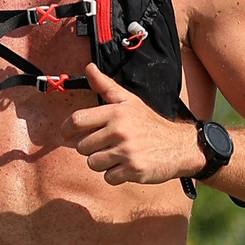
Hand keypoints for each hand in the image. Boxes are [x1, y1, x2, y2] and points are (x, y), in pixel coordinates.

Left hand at [68, 65, 206, 184]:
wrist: (179, 146)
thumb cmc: (149, 124)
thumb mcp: (129, 101)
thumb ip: (105, 86)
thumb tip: (88, 67)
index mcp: (116, 112)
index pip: (78, 120)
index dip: (67, 129)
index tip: (66, 135)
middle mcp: (120, 130)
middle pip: (83, 146)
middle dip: (92, 148)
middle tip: (109, 145)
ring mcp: (127, 151)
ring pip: (93, 163)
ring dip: (103, 163)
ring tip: (119, 155)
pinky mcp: (133, 169)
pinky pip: (108, 177)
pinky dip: (115, 175)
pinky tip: (127, 166)